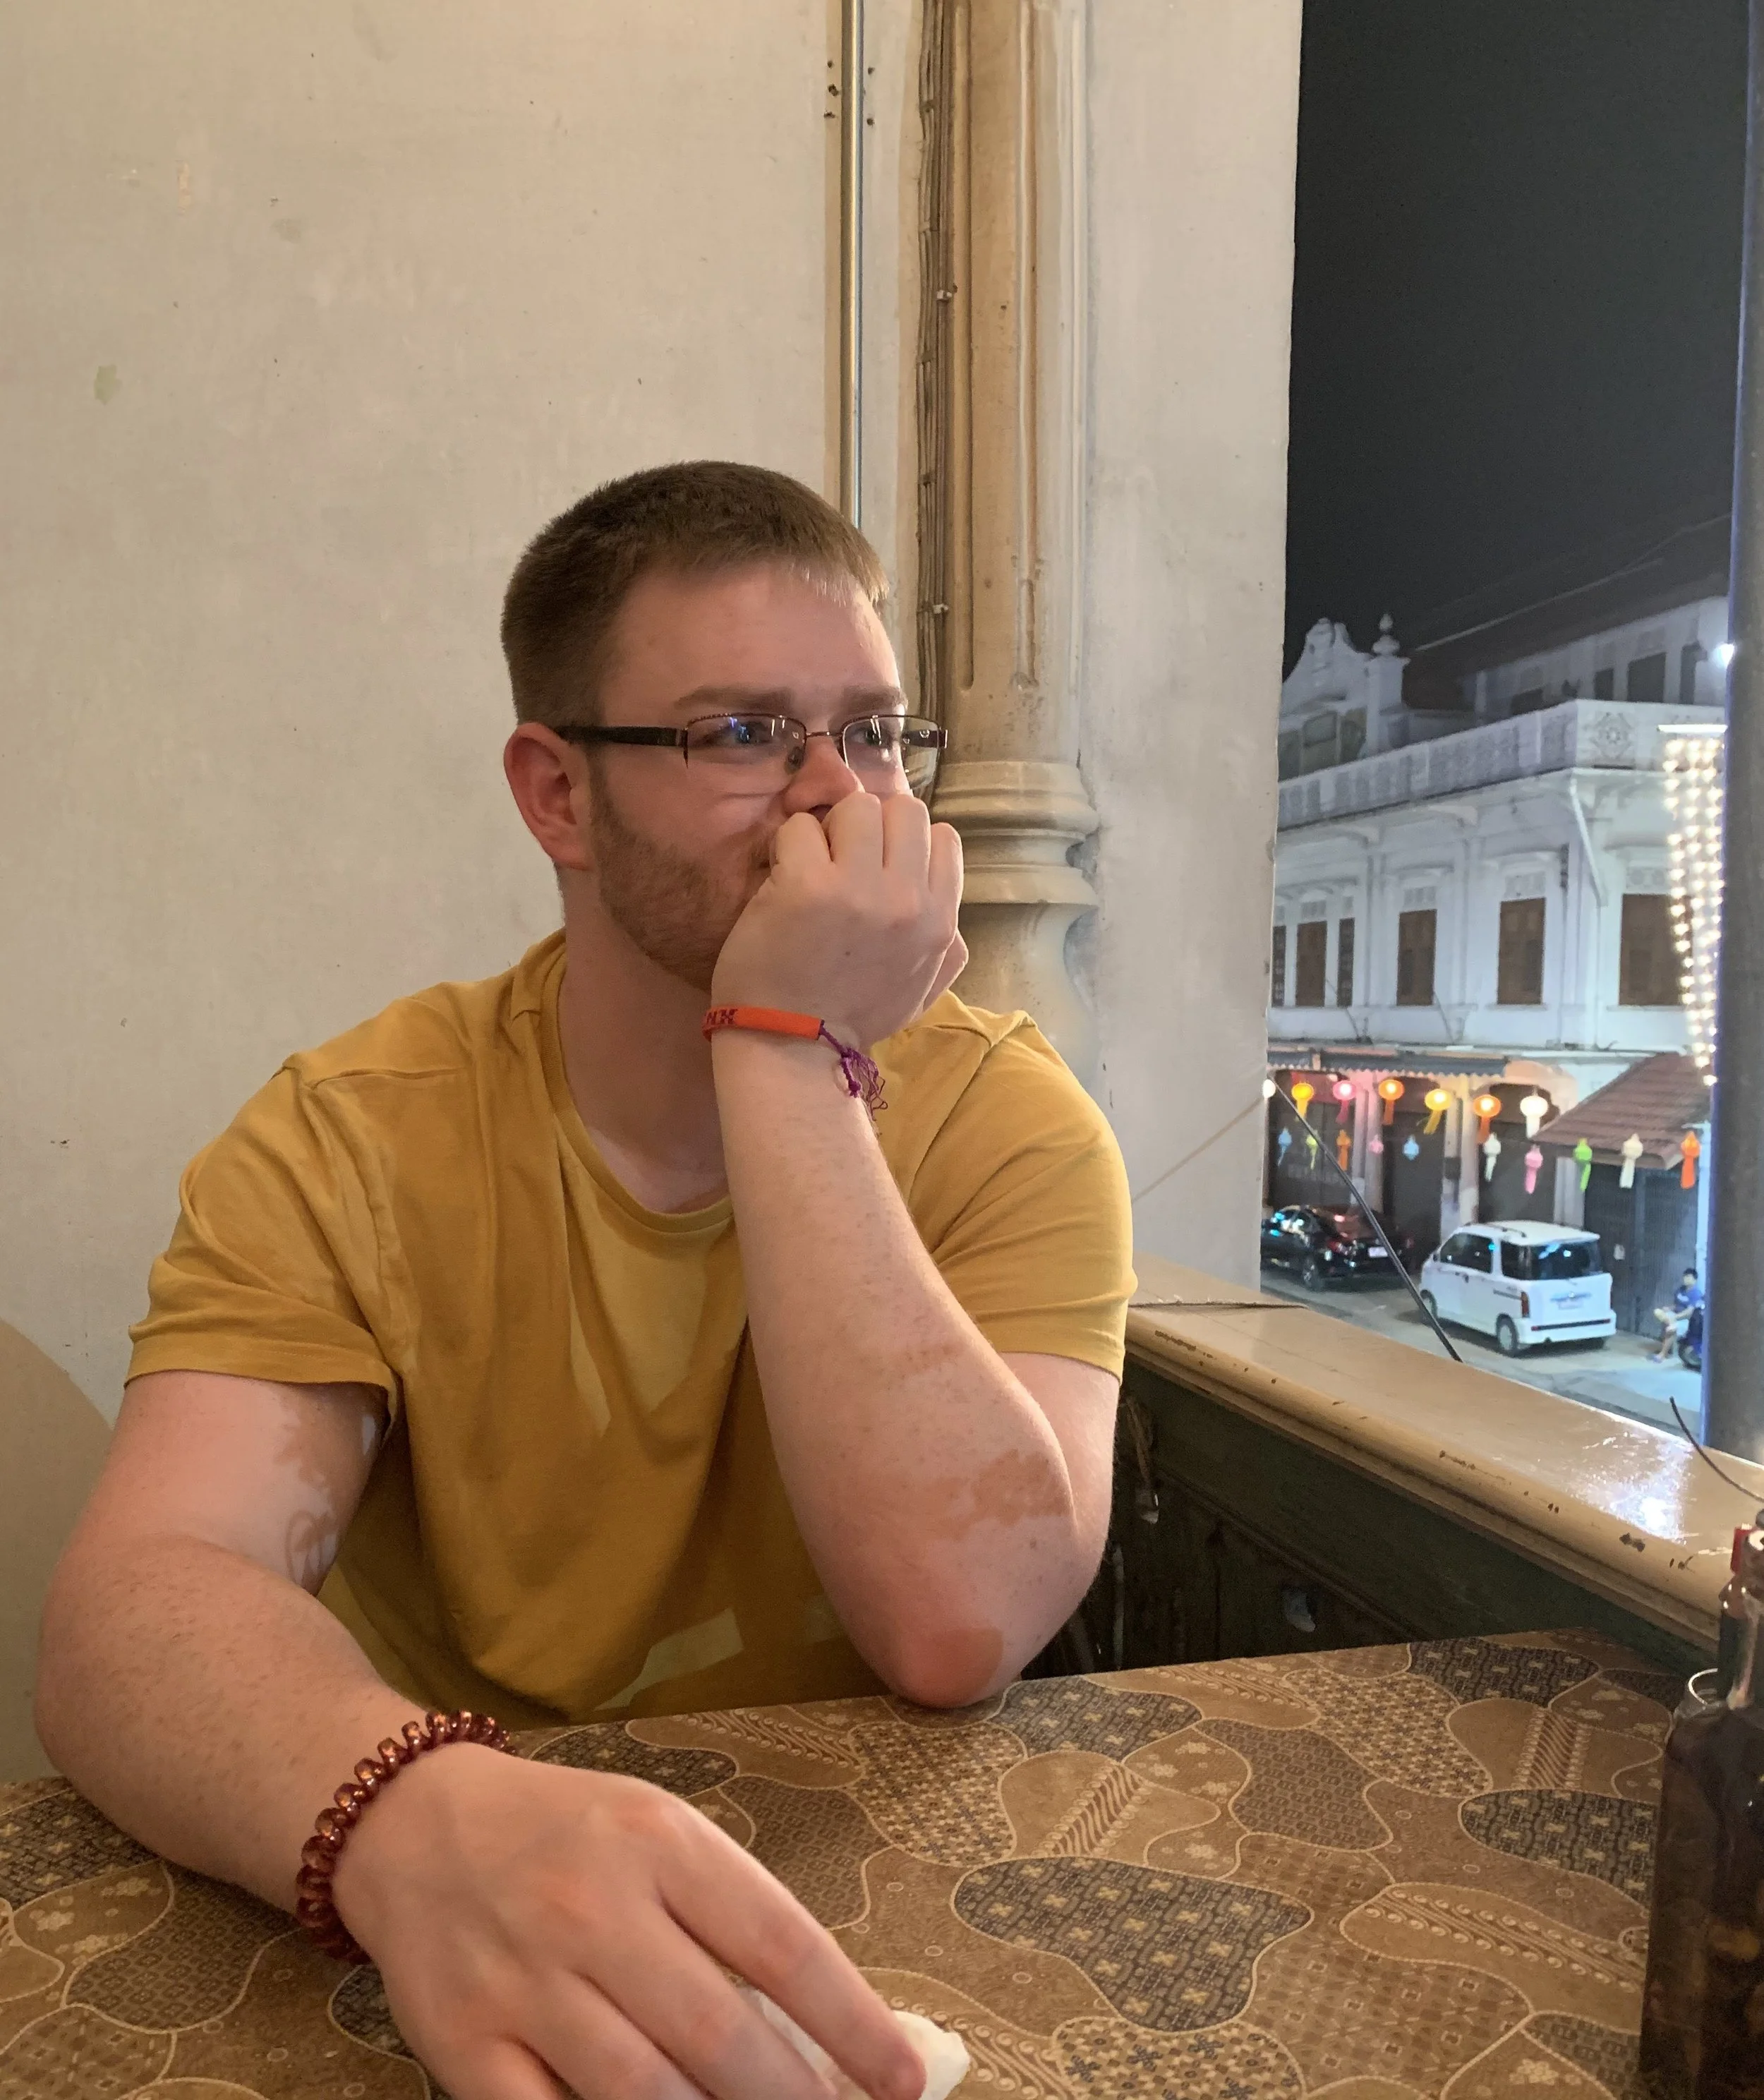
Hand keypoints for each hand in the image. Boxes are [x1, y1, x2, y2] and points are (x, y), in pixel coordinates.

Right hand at [331, 1744, 924, 2099]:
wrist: (414, 1822)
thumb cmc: (567, 1833)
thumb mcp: (661, 1835)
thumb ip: (733, 1918)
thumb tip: (831, 2025)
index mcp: (658, 1842)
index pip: (780, 1946)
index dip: (852, 2023)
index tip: (902, 2078)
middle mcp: (594, 1908)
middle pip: (720, 2035)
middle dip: (795, 2098)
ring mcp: (525, 1982)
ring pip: (643, 2094)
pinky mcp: (465, 2046)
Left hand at [711, 794, 965, 1046]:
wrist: (793, 1049)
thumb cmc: (853, 1020)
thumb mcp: (923, 991)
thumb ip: (946, 951)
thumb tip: (950, 921)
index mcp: (939, 922)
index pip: (944, 837)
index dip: (907, 844)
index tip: (878, 867)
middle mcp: (908, 900)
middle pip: (904, 809)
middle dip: (871, 827)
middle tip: (843, 860)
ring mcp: (859, 890)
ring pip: (857, 807)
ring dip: (830, 830)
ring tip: (813, 867)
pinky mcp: (807, 886)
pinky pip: (801, 827)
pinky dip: (788, 847)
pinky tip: (782, 881)